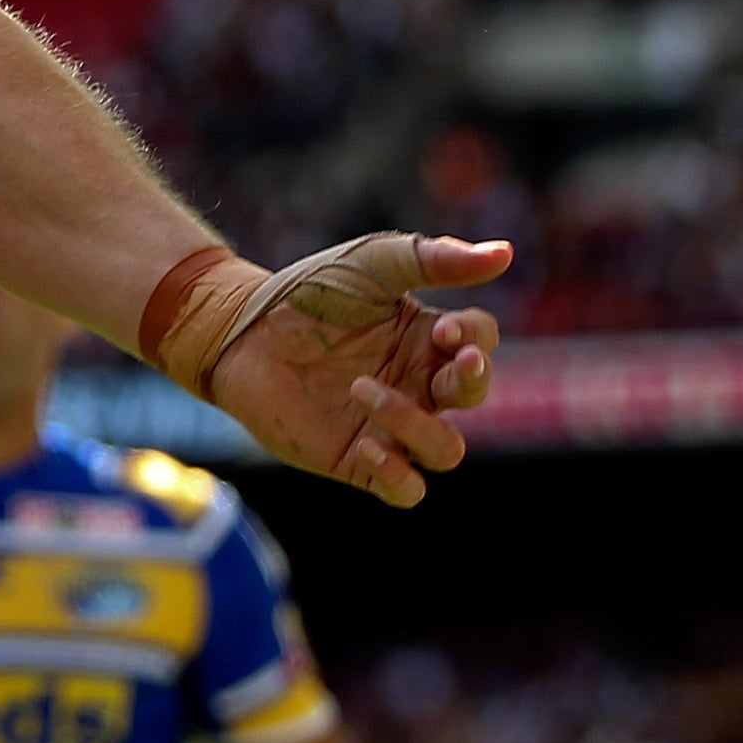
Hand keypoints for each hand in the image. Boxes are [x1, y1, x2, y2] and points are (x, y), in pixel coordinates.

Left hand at [201, 235, 508, 508]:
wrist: (236, 326)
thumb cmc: (307, 291)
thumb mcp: (371, 263)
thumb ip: (434, 259)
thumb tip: (506, 253)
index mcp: (425, 338)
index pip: (482, 344)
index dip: (475, 340)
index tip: (441, 329)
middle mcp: (416, 383)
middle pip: (474, 395)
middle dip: (473, 380)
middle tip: (449, 359)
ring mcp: (389, 423)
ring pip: (445, 450)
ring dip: (418, 426)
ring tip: (361, 388)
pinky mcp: (355, 457)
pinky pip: (404, 490)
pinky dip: (400, 476)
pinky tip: (369, 445)